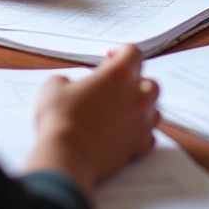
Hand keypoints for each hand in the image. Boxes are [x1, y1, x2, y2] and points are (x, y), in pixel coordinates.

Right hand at [26, 44, 158, 195]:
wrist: (67, 156)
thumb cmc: (61, 119)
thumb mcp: (53, 87)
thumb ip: (66, 80)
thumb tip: (66, 86)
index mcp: (119, 74)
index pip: (133, 52)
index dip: (121, 53)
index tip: (109, 58)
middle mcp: (136, 96)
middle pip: (149, 81)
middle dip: (136, 81)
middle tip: (116, 87)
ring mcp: (140, 122)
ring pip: (155, 108)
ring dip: (143, 106)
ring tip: (125, 110)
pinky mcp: (138, 146)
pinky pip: (150, 136)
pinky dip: (142, 133)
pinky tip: (128, 133)